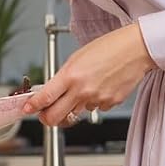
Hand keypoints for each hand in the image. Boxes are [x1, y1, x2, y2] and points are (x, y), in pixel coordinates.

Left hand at [22, 24, 156, 126]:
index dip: (32, 106)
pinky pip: (95, 109)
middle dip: (47, 118)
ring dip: (74, 106)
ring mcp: (96, 100)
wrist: (137, 49)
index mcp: (71, 75)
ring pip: (76, 113)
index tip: (27, 108)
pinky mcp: (109, 104)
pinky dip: (93, 102)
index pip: (44, 98)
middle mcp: (82, 91)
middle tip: (46, 113)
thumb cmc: (110, 47)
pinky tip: (100, 86)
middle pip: (55, 117)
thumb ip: (63, 77)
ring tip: (85, 87)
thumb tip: (51, 92)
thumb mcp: (78, 57)